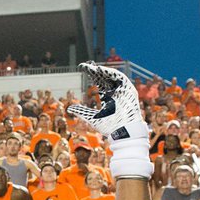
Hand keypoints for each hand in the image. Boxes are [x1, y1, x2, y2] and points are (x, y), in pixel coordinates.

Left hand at [69, 63, 151, 179]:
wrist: (123, 133)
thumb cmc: (110, 127)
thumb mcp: (92, 117)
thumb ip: (81, 111)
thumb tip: (69, 109)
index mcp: (109, 98)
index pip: (100, 82)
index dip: (92, 75)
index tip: (82, 68)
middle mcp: (116, 93)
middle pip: (106, 78)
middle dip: (96, 71)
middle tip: (86, 66)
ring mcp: (123, 92)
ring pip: (113, 77)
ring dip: (103, 71)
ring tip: (93, 67)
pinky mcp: (129, 91)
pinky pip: (121, 79)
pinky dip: (112, 74)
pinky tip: (102, 71)